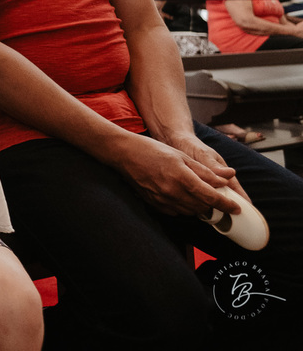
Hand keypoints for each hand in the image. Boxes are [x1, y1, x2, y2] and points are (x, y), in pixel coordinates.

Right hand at [113, 132, 239, 216]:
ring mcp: (162, 200)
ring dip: (199, 207)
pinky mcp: (154, 204)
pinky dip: (184, 207)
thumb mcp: (181, 156)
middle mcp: (172, 192)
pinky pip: (176, 212)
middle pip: (202, 207)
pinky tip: (182, 197)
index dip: (226, 204)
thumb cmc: (152, 150)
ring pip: (190, 212)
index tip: (236, 208)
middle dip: (213, 206)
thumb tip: (226, 179)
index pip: (211, 197)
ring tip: (200, 197)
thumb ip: (204, 171)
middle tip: (218, 200)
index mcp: (182, 177)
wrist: (124, 154)